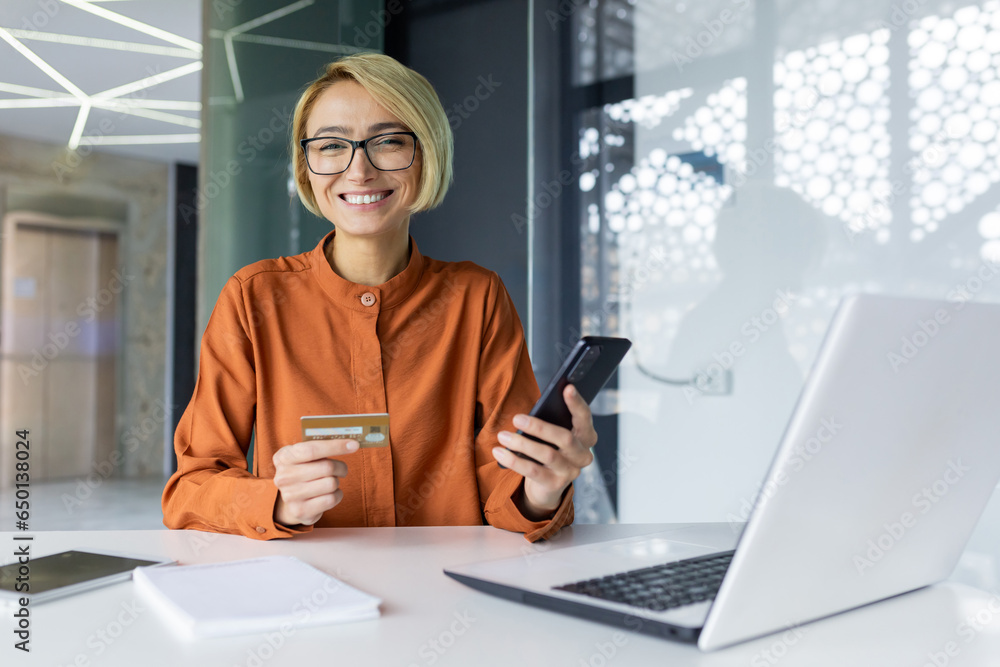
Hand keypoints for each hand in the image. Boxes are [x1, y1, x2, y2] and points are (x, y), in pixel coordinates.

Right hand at [272, 439, 358, 526]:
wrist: (291, 500)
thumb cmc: (304, 470)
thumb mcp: (304, 456)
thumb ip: (321, 447)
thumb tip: (351, 443)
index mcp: (284, 457)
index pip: (312, 450)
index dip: (335, 446)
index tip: (354, 445)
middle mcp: (283, 476)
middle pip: (326, 467)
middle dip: (341, 467)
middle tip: (342, 469)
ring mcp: (290, 495)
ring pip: (331, 484)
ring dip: (337, 482)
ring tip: (330, 482)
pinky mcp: (300, 511)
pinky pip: (331, 499)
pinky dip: (337, 495)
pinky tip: (330, 493)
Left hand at [492, 385, 596, 519]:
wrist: (546, 485)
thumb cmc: (548, 450)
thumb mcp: (551, 435)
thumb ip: (549, 422)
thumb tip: (529, 413)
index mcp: (586, 436)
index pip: (584, 417)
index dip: (576, 403)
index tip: (567, 387)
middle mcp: (583, 455)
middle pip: (565, 438)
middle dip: (539, 427)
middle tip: (516, 418)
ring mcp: (572, 471)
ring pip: (547, 455)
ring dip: (522, 444)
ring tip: (502, 436)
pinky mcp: (556, 485)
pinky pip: (533, 471)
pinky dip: (514, 461)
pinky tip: (499, 452)